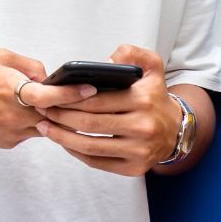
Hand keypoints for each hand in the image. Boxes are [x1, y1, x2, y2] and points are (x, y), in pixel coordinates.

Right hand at [0, 49, 93, 147]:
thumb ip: (29, 66)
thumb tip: (50, 78)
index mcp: (10, 90)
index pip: (50, 96)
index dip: (73, 94)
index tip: (90, 90)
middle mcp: (13, 115)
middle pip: (55, 115)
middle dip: (68, 107)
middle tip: (81, 98)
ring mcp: (11, 132)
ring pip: (45, 126)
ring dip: (51, 116)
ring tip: (46, 102)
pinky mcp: (6, 142)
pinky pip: (29, 133)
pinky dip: (33, 123)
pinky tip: (21, 112)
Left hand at [36, 45, 181, 175]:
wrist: (177, 130)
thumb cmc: (156, 98)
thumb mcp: (153, 67)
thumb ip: (132, 53)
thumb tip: (105, 61)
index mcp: (143, 100)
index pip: (96, 100)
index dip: (68, 99)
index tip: (50, 96)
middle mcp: (143, 127)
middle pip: (89, 124)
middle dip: (60, 117)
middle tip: (43, 110)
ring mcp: (139, 150)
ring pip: (90, 145)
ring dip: (62, 137)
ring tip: (46, 127)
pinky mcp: (134, 168)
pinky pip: (97, 162)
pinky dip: (76, 153)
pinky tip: (64, 142)